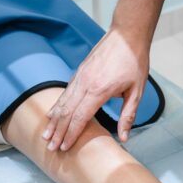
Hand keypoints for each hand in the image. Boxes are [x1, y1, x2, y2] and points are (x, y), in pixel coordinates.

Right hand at [42, 27, 149, 150]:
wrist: (127, 34)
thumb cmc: (134, 62)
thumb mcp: (137, 91)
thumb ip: (128, 115)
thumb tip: (123, 138)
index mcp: (99, 90)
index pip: (80, 118)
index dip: (71, 134)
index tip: (64, 148)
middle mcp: (85, 84)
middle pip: (66, 113)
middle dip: (58, 132)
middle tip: (51, 147)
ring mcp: (80, 77)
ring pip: (62, 102)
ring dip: (53, 121)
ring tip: (45, 135)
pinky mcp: (79, 72)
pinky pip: (65, 92)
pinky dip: (57, 106)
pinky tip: (52, 115)